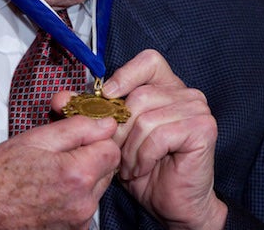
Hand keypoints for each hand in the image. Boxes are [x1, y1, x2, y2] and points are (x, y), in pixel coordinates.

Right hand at [0, 115, 119, 229]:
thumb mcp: (37, 138)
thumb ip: (78, 128)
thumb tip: (105, 122)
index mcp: (77, 174)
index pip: (111, 148)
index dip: (96, 137)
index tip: (81, 136)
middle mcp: (82, 203)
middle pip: (107, 169)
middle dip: (90, 156)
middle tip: (61, 152)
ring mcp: (78, 221)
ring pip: (97, 187)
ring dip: (82, 176)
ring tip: (51, 172)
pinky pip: (85, 206)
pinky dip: (74, 196)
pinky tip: (50, 189)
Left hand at [104, 50, 226, 229]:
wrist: (171, 203)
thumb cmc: (143, 166)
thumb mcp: (113, 135)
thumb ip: (89, 113)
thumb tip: (60, 99)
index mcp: (167, 85)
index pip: (149, 60)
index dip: (125, 76)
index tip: (106, 98)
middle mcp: (186, 92)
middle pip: (139, 95)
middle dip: (119, 128)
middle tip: (116, 152)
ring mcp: (197, 108)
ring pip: (146, 117)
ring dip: (130, 148)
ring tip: (128, 164)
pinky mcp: (202, 128)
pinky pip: (159, 135)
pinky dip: (144, 156)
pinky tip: (142, 169)